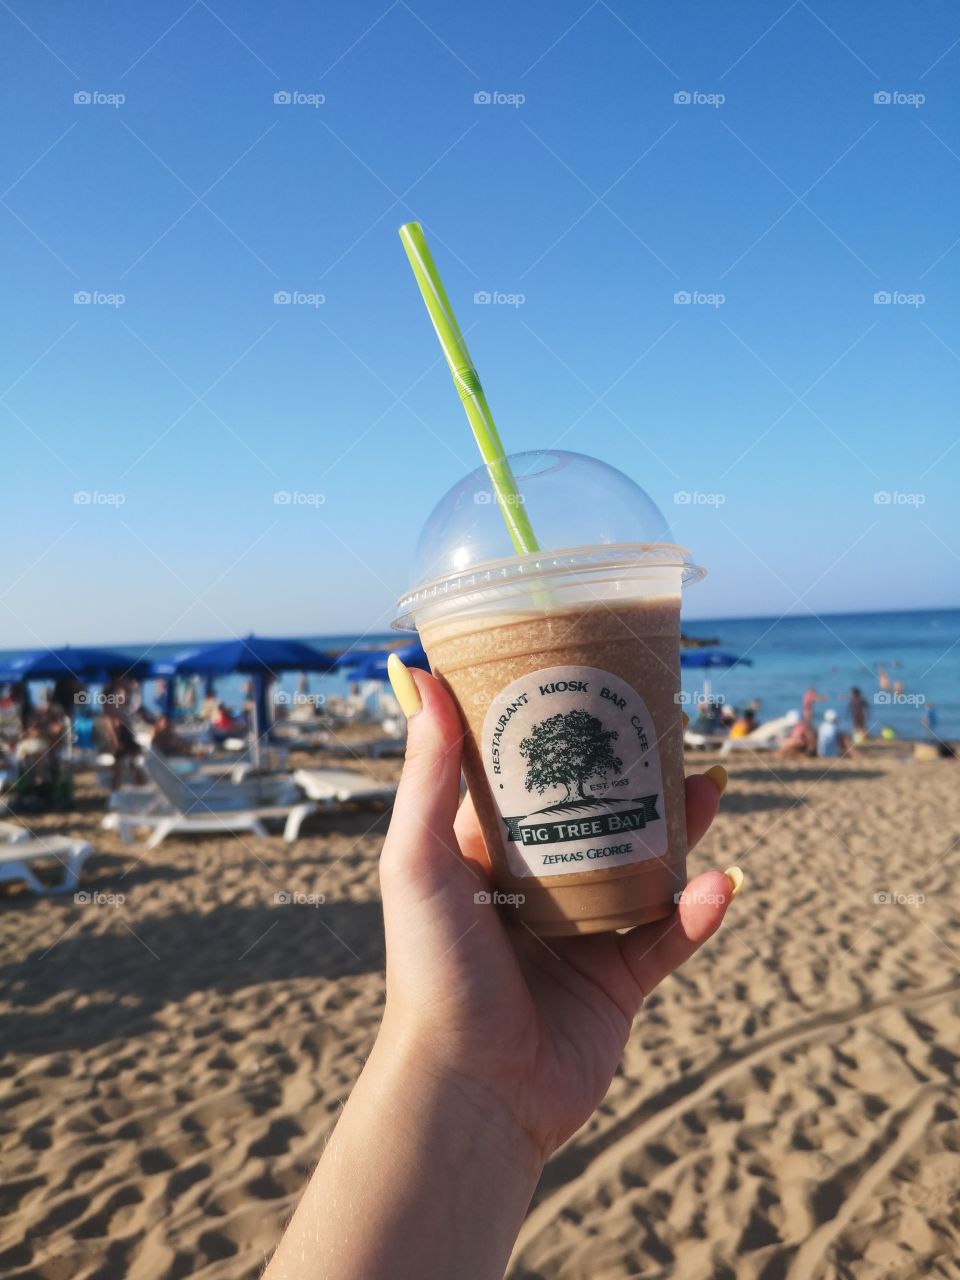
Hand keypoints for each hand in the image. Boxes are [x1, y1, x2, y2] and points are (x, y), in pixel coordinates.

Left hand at [379, 667, 739, 1162]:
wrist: (471, 1090)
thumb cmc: (432, 971)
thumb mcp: (418, 860)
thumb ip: (426, 775)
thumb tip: (416, 674)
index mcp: (486, 854)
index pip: (527, 777)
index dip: (559, 733)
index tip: (595, 684)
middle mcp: (535, 887)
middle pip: (599, 815)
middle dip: (638, 776)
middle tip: (673, 731)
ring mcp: (580, 934)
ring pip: (644, 868)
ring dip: (682, 832)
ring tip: (712, 791)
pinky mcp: (617, 983)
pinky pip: (667, 939)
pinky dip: (696, 914)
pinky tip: (717, 885)